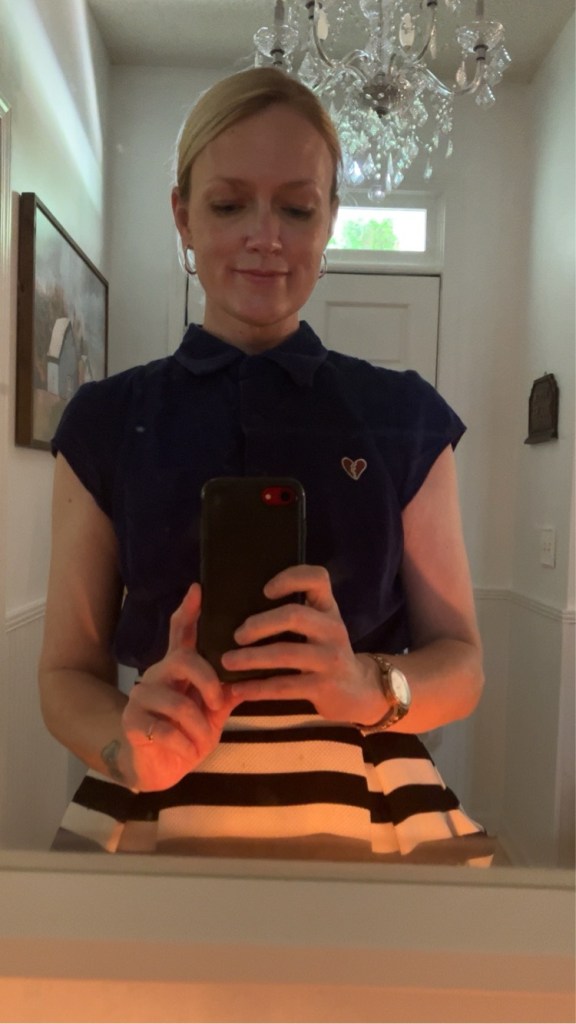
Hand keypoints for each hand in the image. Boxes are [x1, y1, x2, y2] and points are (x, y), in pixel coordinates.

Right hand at [120, 583, 242, 790]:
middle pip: (183, 660)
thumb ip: (226, 694)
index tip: (197, 589)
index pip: (180, 633)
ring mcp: (141, 697)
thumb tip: (252, 675)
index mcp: (178, 670)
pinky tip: (187, 751)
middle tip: (218, 703)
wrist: (158, 770)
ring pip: (178, 703)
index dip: (188, 611)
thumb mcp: (213, 715)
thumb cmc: (188, 736)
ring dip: (199, 728)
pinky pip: (165, 730)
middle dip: (208, 681)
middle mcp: (157, 676)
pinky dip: (184, 745)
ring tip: (202, 742)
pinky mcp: (131, 722)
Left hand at [221, 565, 386, 725]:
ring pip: (286, 653)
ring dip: (251, 658)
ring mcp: (330, 659)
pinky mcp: (324, 687)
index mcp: (328, 608)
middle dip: (260, 624)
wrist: (358, 690)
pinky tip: (238, 689)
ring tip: (227, 661)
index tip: (265, 590)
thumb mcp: (321, 626)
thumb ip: (297, 613)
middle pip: (294, 616)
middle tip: (237, 635)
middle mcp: (332, 629)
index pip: (317, 578)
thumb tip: (241, 607)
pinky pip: (284, 686)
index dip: (290, 578)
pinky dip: (257, 688)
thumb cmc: (326, 652)